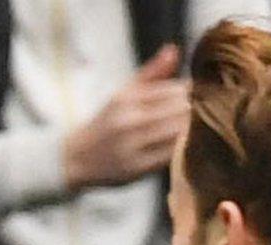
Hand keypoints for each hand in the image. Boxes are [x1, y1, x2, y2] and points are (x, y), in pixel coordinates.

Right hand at [62, 45, 186, 190]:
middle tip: (194, 113)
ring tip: (188, 127)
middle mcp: (127, 121)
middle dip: (193, 109)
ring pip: (179, 130)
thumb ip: (150, 72)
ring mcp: (132, 146)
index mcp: (125, 99)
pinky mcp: (137, 167)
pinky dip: (181, 146)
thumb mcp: (123, 94)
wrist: (75, 159)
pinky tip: (180, 144)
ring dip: (190, 127)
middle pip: (181, 109)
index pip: (176, 89)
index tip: (192, 96)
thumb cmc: (106, 123)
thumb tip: (173, 49)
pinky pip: (172, 153)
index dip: (190, 92)